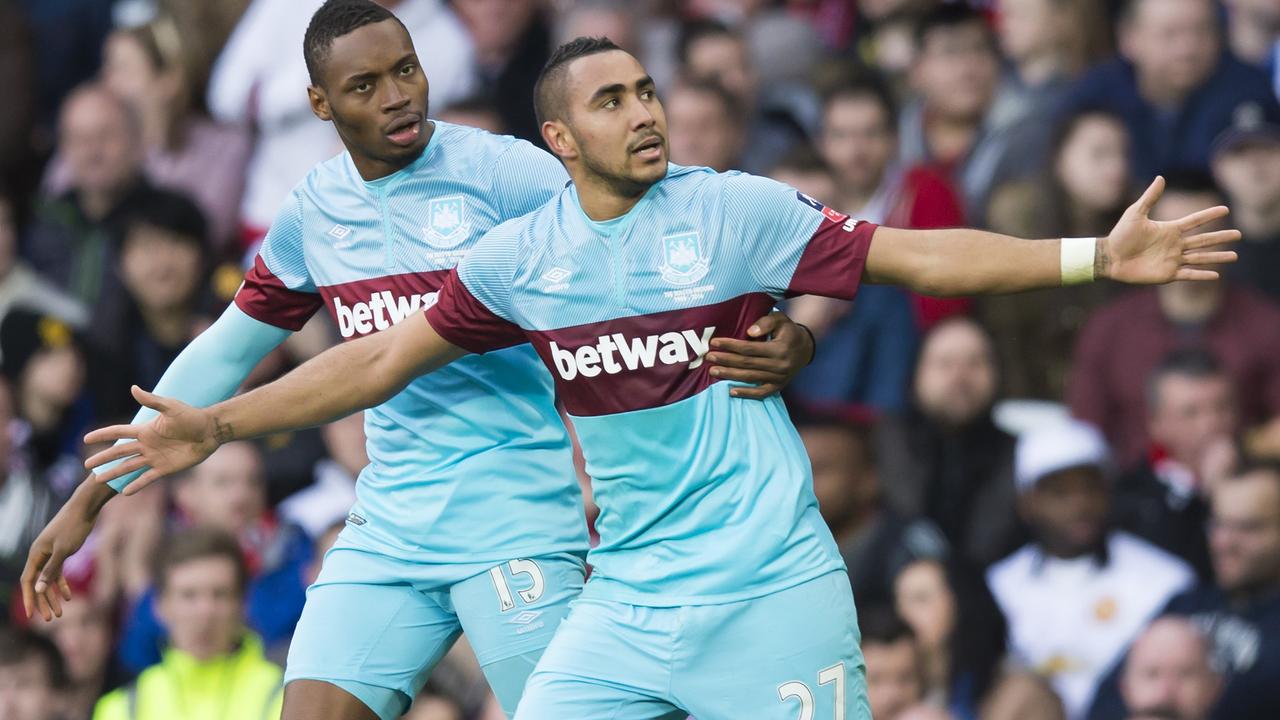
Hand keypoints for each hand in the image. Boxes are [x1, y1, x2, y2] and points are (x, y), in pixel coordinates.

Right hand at [20, 480, 113, 620]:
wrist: (85, 508)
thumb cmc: (73, 527)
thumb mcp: (63, 550)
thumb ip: (51, 570)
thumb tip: (37, 589)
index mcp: (36, 554)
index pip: (27, 581)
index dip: (28, 599)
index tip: (31, 615)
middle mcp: (40, 555)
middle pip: (37, 583)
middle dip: (43, 602)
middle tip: (50, 619)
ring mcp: (50, 553)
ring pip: (48, 580)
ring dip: (52, 596)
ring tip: (60, 613)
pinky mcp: (61, 551)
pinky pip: (58, 572)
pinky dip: (62, 584)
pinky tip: (68, 597)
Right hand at [83, 386, 222, 491]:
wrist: (210, 431)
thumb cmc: (192, 416)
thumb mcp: (171, 407)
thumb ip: (152, 400)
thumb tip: (133, 388)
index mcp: (145, 430)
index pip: (119, 432)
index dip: (103, 435)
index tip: (85, 438)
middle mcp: (147, 445)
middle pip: (120, 452)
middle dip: (103, 459)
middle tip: (87, 466)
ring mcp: (155, 457)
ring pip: (129, 467)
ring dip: (115, 473)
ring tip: (99, 481)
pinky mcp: (165, 468)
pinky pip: (147, 478)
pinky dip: (136, 484)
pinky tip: (124, 492)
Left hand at [704, 311, 814, 399]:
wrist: (806, 349)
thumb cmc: (788, 331)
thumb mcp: (780, 320)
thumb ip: (765, 322)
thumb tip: (749, 332)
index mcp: (779, 349)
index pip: (750, 348)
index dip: (731, 345)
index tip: (714, 342)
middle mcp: (779, 365)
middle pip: (747, 363)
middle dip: (726, 360)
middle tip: (709, 357)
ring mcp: (779, 378)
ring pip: (750, 377)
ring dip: (730, 375)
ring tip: (713, 371)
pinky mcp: (778, 386)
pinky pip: (761, 393)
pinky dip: (746, 393)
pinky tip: (730, 392)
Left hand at [1101, 176, 1239, 283]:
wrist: (1110, 257)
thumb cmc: (1121, 234)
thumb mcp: (1135, 213)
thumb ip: (1150, 197)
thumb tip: (1160, 177)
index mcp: (1170, 229)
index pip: (1194, 221)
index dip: (1209, 215)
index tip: (1225, 209)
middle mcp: (1174, 244)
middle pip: (1203, 240)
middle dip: (1221, 237)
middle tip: (1239, 234)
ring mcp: (1172, 259)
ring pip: (1200, 257)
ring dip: (1217, 257)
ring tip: (1234, 256)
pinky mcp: (1167, 274)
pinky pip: (1188, 274)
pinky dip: (1201, 274)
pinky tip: (1216, 274)